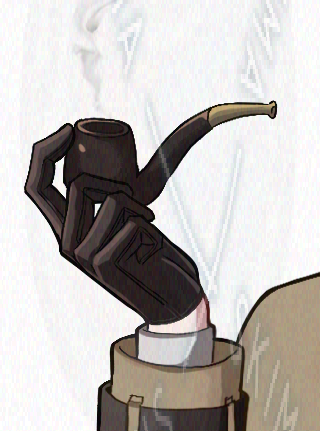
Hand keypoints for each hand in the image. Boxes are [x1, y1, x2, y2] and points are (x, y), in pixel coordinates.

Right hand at [24, 116, 205, 324]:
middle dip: (109, 179)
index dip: (45, 151)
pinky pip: (126, 219)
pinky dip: (146, 225)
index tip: (69, 129)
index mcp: (64, 229)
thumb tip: (106, 152)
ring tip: (147, 225)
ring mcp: (82, 255)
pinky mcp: (102, 263)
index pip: (35, 184)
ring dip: (136, 205)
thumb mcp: (124, 218)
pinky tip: (152, 249)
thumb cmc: (151, 254)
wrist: (172, 301)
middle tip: (138, 199)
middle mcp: (66, 243)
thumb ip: (113, 193)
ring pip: (106, 199)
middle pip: (75, 185)